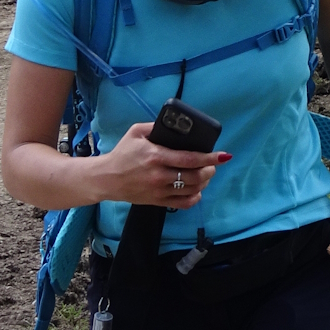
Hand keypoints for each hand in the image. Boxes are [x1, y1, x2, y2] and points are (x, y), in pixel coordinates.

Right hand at [97, 122, 227, 210]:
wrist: (106, 178)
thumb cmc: (122, 154)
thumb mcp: (136, 132)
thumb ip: (156, 127)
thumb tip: (177, 124)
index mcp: (156, 156)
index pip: (189, 158)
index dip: (210, 158)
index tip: (223, 155)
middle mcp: (159, 175)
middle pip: (194, 176)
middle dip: (210, 170)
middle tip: (213, 164)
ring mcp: (158, 190)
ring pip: (191, 190)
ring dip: (204, 183)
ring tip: (205, 175)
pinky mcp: (156, 202)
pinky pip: (182, 204)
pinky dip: (194, 198)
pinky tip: (197, 191)